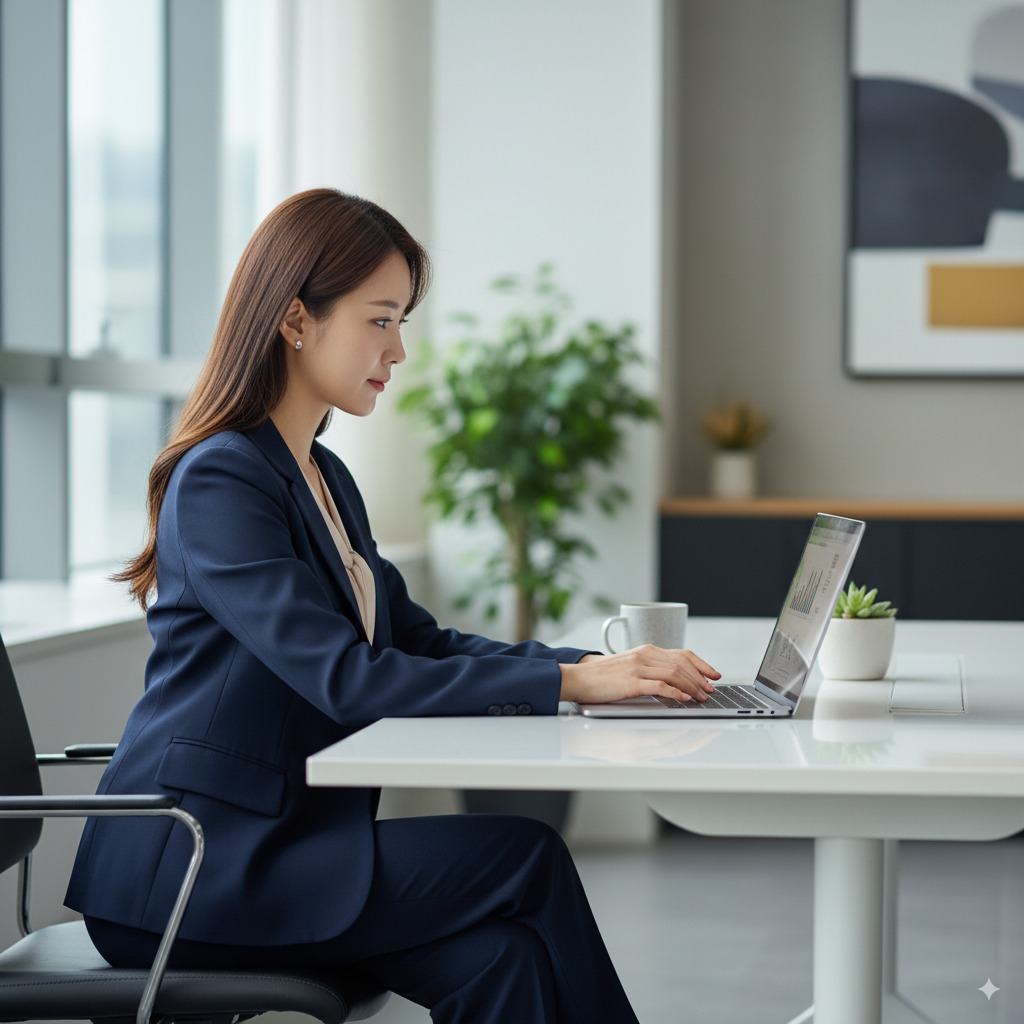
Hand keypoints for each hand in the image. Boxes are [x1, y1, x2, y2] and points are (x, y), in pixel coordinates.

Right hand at [558, 646, 720, 704]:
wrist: (578, 678)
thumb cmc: (602, 677)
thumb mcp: (630, 667)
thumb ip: (650, 669)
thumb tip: (673, 680)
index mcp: (645, 651)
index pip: (682, 654)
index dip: (701, 664)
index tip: (714, 674)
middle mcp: (644, 655)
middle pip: (682, 664)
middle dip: (700, 678)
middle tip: (711, 691)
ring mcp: (638, 667)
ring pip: (674, 674)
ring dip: (692, 687)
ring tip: (702, 697)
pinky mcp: (631, 682)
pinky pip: (660, 686)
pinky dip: (676, 693)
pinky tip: (684, 699)